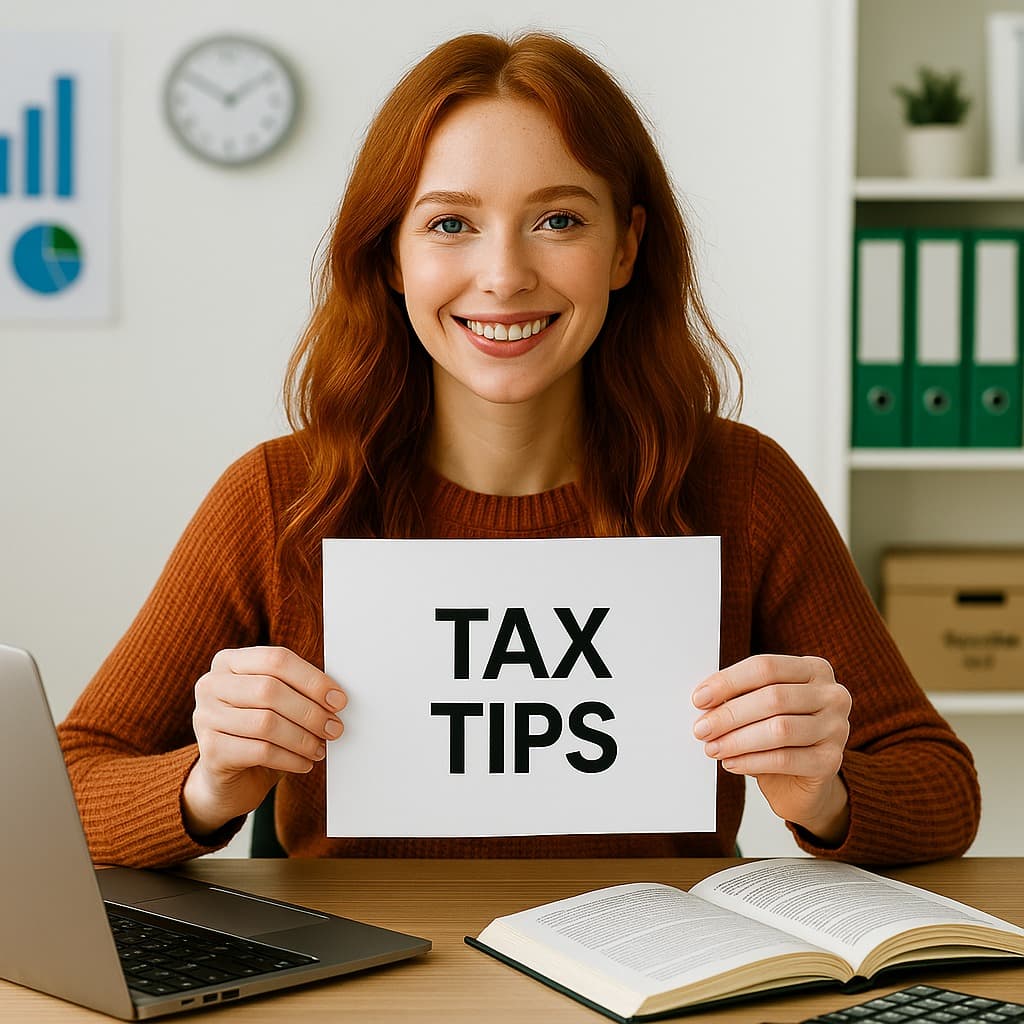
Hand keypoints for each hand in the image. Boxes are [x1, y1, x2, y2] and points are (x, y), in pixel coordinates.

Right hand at [182, 646, 346, 838]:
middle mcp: (211, 684)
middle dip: (310, 711)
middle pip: (269, 690)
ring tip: (320, 748)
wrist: (228, 779)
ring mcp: (205, 717)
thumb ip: (297, 690)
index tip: (339, 700)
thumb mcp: (277, 704)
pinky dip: (290, 758)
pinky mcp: (209, 750)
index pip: (276, 659)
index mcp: (229, 661)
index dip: (312, 680)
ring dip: (302, 738)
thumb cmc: (259, 733)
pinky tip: (304, 763)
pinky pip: (259, 751)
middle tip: (334, 728)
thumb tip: (336, 696)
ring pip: (265, 723)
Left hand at [692, 655, 851, 843]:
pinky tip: (732, 763)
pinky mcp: (832, 761)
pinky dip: (752, 761)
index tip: (699, 698)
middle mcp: (832, 694)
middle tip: (701, 728)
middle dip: (730, 714)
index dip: (729, 681)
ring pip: (780, 729)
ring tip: (713, 748)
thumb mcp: (759, 707)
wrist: (800, 782)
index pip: (766, 667)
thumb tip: (704, 699)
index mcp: (813, 669)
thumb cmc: (776, 735)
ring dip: (738, 740)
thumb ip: (740, 696)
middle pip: (773, 698)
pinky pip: (786, 759)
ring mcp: (837, 728)